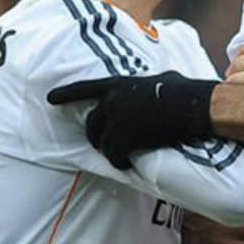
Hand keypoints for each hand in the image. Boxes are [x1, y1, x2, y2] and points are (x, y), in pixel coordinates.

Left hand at [47, 71, 217, 168]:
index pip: (85, 88)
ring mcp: (118, 119)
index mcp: (119, 84)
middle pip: (92, 124)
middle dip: (95, 137)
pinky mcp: (126, 138)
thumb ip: (148, 85)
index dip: (66, 94)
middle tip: (104, 145)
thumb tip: (160, 83)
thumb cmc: (184, 90)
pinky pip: (114, 156)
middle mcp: (113, 101)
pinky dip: (120, 163)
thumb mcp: (162, 78)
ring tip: (123, 157)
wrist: (193, 106)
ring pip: (102, 143)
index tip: (49, 98)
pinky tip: (128, 165)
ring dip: (111, 152)